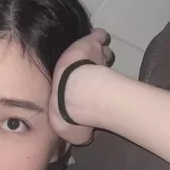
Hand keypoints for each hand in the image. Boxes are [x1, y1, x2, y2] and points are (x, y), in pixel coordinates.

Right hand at [48, 29, 113, 144]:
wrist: (76, 97)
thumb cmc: (69, 113)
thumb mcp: (70, 130)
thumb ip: (80, 131)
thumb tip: (85, 134)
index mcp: (66, 87)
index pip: (73, 85)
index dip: (80, 85)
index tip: (85, 87)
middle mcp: (73, 71)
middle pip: (85, 67)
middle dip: (92, 67)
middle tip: (97, 71)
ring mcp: (83, 56)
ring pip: (94, 51)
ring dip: (100, 54)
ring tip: (103, 55)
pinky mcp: (92, 43)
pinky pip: (98, 35)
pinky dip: (100, 36)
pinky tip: (102, 36)